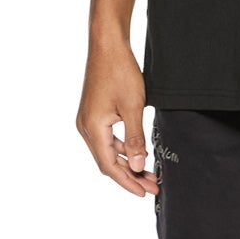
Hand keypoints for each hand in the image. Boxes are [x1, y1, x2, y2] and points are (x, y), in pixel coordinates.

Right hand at [75, 39, 158, 197]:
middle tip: (153, 186)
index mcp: (93, 128)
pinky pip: (107, 139)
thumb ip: (136, 139)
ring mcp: (88, 120)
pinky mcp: (93, 113)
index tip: (144, 192)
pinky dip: (123, 148)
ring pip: (108, 151)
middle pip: (108, 162)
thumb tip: (140, 166)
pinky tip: (138, 152)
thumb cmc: (120, 72)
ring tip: (149, 173)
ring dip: (128, 162)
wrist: (107, 46)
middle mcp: (86, 127)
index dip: (127, 181)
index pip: (110, 166)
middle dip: (131, 175)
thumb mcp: (133, 107)